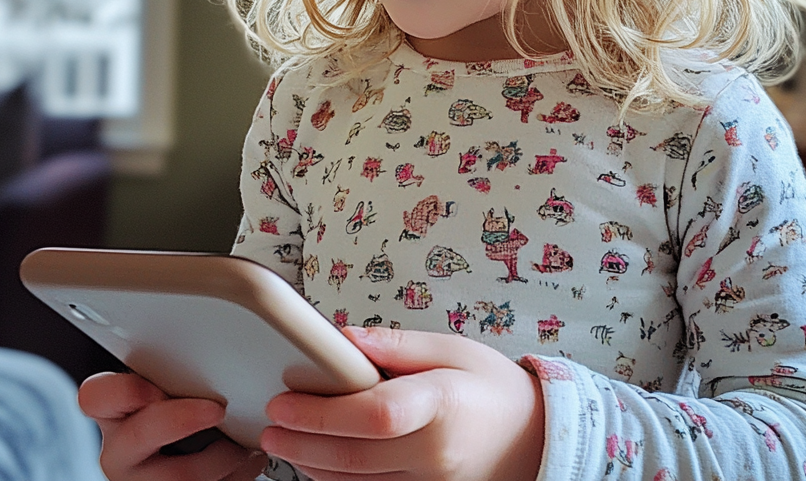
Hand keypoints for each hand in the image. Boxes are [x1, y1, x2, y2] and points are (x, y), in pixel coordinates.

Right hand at [78, 371, 267, 480]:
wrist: (184, 457)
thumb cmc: (182, 407)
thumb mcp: (170, 384)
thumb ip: (175, 369)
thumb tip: (223, 330)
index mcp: (115, 411)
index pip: (95, 396)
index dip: (126, 392)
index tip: (157, 386)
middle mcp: (121, 450)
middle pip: (138, 437)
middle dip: (182, 421)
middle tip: (218, 408)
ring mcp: (141, 480)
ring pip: (177, 476)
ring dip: (222, 457)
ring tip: (245, 443)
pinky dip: (236, 476)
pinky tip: (249, 460)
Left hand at [260, 327, 544, 480]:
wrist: (536, 439)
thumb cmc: (494, 389)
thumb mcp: (453, 349)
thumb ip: (397, 346)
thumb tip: (344, 339)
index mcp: (441, 405)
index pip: (374, 414)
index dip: (322, 413)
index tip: (284, 400)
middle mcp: (434, 455)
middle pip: (353, 456)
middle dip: (301, 443)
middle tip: (269, 424)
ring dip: (311, 466)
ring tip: (282, 441)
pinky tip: (317, 465)